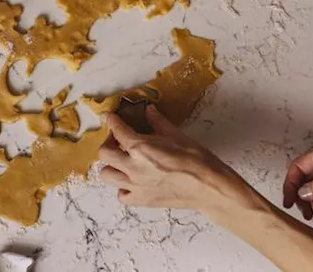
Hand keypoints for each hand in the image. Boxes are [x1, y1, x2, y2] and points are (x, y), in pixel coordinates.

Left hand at [99, 107, 252, 213]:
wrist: (208, 186)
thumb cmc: (196, 160)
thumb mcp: (177, 135)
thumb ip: (158, 122)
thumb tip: (149, 111)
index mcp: (140, 148)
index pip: (117, 130)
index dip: (112, 121)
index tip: (110, 118)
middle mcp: (133, 167)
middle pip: (104, 154)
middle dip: (108, 143)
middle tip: (118, 140)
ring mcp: (135, 186)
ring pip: (106, 175)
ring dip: (112, 166)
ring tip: (123, 161)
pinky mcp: (141, 200)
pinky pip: (121, 195)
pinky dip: (123, 188)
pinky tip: (133, 181)